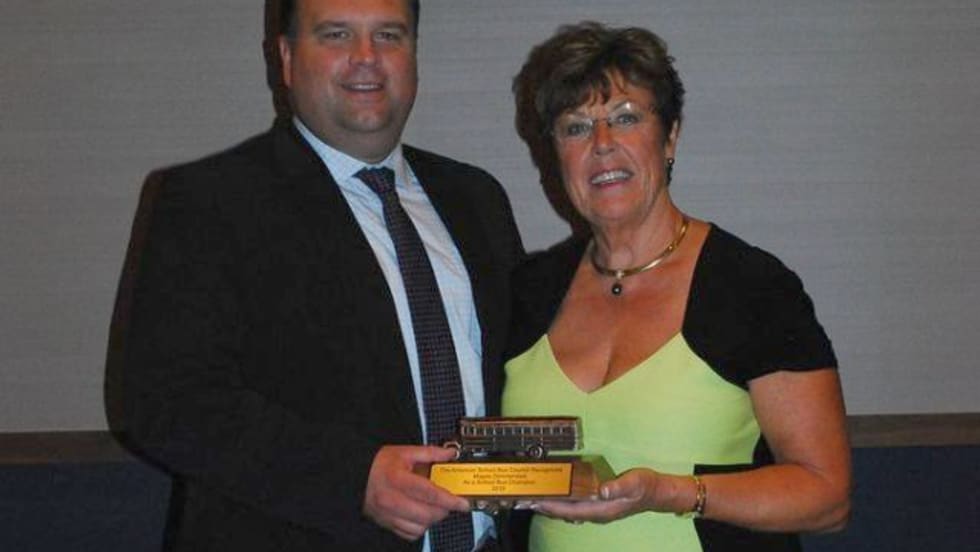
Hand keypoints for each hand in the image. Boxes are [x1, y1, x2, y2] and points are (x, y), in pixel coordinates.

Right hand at [362, 445, 469, 540]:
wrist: (357, 475)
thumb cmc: (380, 464)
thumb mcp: (405, 452)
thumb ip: (430, 453)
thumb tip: (450, 454)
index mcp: (397, 479)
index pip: (429, 494)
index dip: (450, 500)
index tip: (463, 503)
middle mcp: (391, 500)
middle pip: (427, 514)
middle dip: (444, 510)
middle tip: (450, 502)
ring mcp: (388, 515)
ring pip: (420, 527)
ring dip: (433, 519)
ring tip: (435, 507)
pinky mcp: (387, 524)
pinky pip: (410, 534)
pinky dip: (420, 527)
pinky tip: (422, 515)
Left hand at [531, 468, 668, 523]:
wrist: (656, 493)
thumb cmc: (645, 487)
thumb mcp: (634, 483)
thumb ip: (618, 487)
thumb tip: (603, 490)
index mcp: (601, 510)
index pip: (570, 510)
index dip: (552, 506)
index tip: (535, 502)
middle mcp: (596, 513)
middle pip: (565, 512)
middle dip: (545, 507)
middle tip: (525, 500)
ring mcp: (596, 510)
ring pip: (568, 511)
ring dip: (551, 505)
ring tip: (534, 499)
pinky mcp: (597, 505)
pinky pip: (574, 506)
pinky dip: (561, 502)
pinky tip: (554, 496)